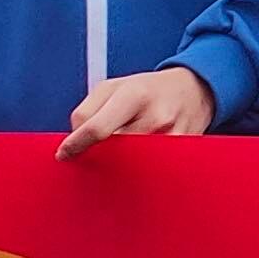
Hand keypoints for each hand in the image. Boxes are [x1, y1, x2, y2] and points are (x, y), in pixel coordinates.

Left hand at [57, 66, 216, 157]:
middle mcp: (155, 117)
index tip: (64, 154)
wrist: (194, 90)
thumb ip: (86, 110)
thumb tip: (74, 140)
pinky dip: (137, 170)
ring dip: (118, 165)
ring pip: (130, 167)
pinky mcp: (181, 154)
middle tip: (96, 152)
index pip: (97, 128)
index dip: (76, 145)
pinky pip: (149, 171)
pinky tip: (137, 160)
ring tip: (119, 154)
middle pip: (113, 152)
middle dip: (99, 155)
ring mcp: (171, 138)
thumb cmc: (148, 89)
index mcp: (134, 95)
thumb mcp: (113, 86)